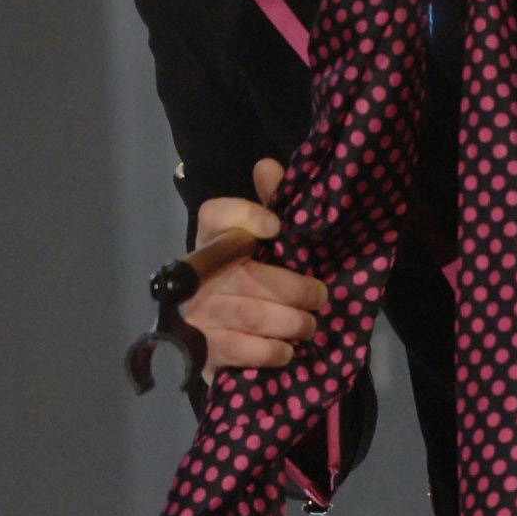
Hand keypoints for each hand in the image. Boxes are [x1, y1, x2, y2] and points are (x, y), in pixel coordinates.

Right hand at [189, 159, 327, 383]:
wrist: (209, 338)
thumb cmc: (244, 282)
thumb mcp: (258, 245)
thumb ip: (268, 205)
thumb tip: (268, 165)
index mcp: (210, 241)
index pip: (215, 215)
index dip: (245, 216)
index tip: (276, 227)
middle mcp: (196, 276)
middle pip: (248, 277)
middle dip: (295, 290)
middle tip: (320, 298)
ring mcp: (197, 315)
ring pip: (251, 316)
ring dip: (291, 322)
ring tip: (309, 325)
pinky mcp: (202, 351)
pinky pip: (241, 350)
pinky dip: (271, 351)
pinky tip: (286, 350)